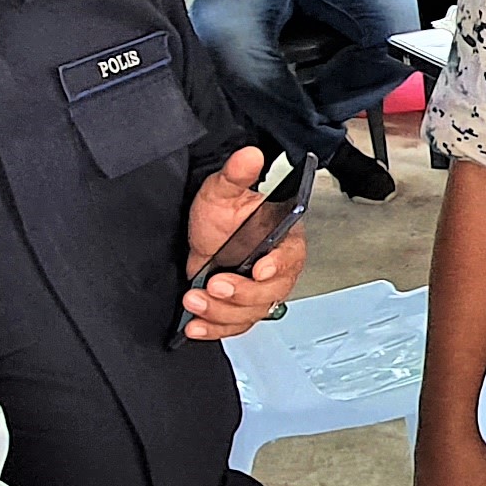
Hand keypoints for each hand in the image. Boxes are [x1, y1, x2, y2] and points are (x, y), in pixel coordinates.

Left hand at [174, 148, 307, 340]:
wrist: (205, 236)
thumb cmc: (222, 215)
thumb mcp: (223, 190)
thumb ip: (236, 175)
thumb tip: (248, 155)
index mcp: (283, 239)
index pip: (290, 256)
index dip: (277, 265)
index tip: (260, 267)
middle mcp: (276, 269)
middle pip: (270, 292)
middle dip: (241, 293)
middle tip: (215, 284)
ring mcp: (258, 292)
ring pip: (250, 313)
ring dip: (221, 312)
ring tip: (195, 299)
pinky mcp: (240, 309)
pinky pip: (234, 327)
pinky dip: (215, 329)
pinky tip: (198, 326)